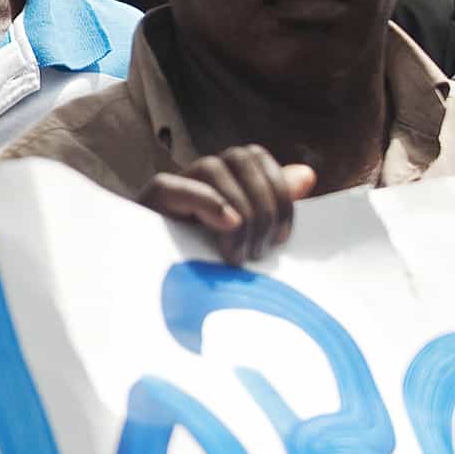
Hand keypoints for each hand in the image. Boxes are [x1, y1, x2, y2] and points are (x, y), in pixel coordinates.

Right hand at [141, 147, 316, 264]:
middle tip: (260, 250)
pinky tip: (226, 226)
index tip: (282, 237)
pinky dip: (208, 203)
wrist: (156, 297)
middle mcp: (196, 177)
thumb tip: (307, 175)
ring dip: (239, 211)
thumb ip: (273, 207)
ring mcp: (171, 187)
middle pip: (241, 157)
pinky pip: (174, 187)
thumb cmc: (207, 271)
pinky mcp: (147, 204)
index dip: (279, 190)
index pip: (256, 156)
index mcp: (222, 182)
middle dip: (263, 204)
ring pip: (212, 168)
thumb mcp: (249, 240)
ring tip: (236, 254)